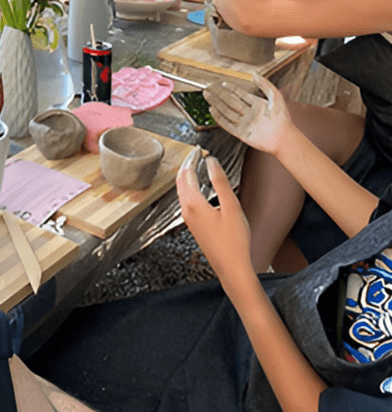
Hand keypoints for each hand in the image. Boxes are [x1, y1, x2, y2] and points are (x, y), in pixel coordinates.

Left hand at [176, 147, 251, 278]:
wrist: (231, 267)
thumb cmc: (235, 240)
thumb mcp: (232, 207)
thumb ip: (221, 182)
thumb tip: (211, 161)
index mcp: (193, 203)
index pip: (187, 173)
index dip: (192, 159)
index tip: (198, 148)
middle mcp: (186, 210)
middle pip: (180, 181)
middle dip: (186, 165)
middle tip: (195, 153)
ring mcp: (188, 219)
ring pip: (181, 192)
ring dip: (186, 177)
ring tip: (195, 165)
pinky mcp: (193, 225)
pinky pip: (186, 200)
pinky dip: (189, 188)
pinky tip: (198, 188)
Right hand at [203, 74, 290, 155]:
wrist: (283, 137)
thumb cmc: (282, 118)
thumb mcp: (276, 96)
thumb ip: (265, 84)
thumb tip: (254, 74)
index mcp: (256, 103)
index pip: (239, 94)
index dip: (230, 88)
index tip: (221, 83)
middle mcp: (248, 112)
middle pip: (229, 101)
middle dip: (219, 94)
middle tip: (208, 88)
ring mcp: (243, 122)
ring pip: (226, 110)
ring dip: (216, 103)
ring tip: (207, 95)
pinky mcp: (240, 133)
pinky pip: (227, 124)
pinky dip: (219, 117)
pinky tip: (212, 110)